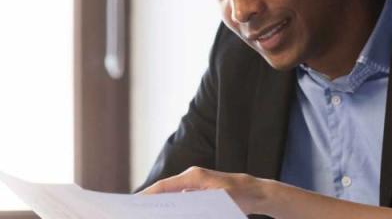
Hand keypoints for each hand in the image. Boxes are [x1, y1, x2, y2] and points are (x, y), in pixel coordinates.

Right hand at [140, 166, 272, 214]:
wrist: (255, 193)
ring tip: (150, 213)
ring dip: (162, 204)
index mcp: (194, 177)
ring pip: (173, 194)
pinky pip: (181, 198)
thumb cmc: (239, 196)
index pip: (165, 185)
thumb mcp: (218, 200)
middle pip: (166, 189)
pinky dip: (174, 205)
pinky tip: (169, 214)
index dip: (149, 194)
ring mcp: (196, 184)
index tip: (136, 203)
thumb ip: (196, 201)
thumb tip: (179, 201)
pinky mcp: (200, 190)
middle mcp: (193, 177)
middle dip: (152, 200)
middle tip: (138, 211)